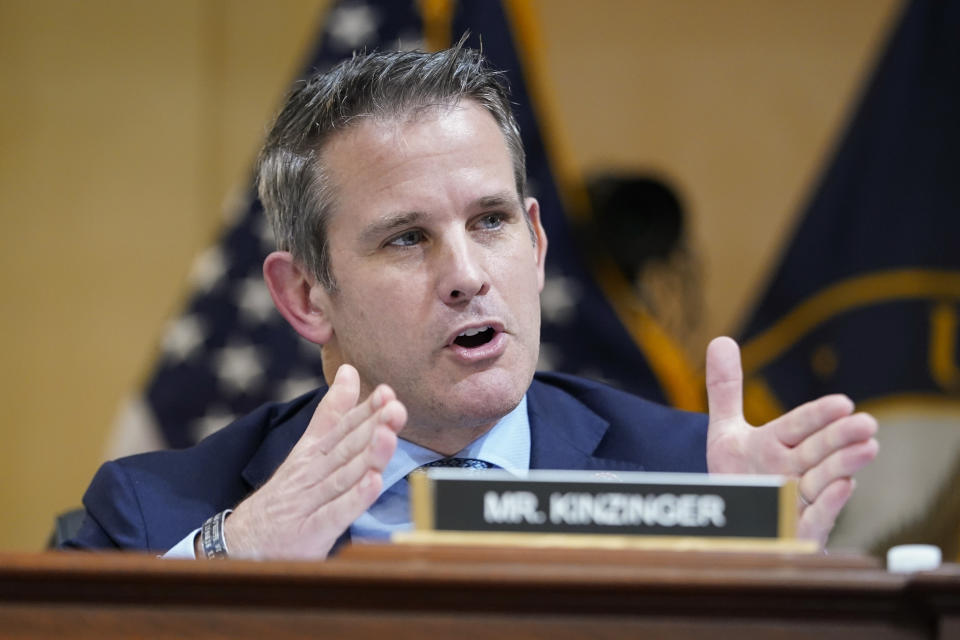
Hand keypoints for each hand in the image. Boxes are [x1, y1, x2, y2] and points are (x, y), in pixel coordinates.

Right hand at [221, 364, 406, 558]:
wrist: (243, 542)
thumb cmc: (287, 493)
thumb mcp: (307, 448)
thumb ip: (332, 412)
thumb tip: (349, 370)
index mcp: (313, 453)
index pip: (342, 427)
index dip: (365, 410)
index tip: (387, 393)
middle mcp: (312, 473)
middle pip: (345, 448)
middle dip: (371, 426)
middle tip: (395, 409)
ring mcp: (310, 502)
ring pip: (343, 476)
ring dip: (368, 456)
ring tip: (388, 437)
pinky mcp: (311, 531)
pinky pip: (335, 513)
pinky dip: (354, 499)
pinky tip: (373, 484)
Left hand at [704, 336, 877, 546]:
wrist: (734, 529)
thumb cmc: (739, 480)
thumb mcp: (726, 434)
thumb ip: (726, 391)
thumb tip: (721, 340)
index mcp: (777, 446)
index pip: (798, 427)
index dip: (818, 416)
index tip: (842, 402)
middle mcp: (793, 472)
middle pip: (818, 452)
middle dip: (840, 438)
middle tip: (867, 423)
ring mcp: (798, 504)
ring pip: (823, 483)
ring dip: (844, 467)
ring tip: (868, 448)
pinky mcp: (798, 534)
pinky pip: (814, 520)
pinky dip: (827, 506)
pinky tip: (844, 487)